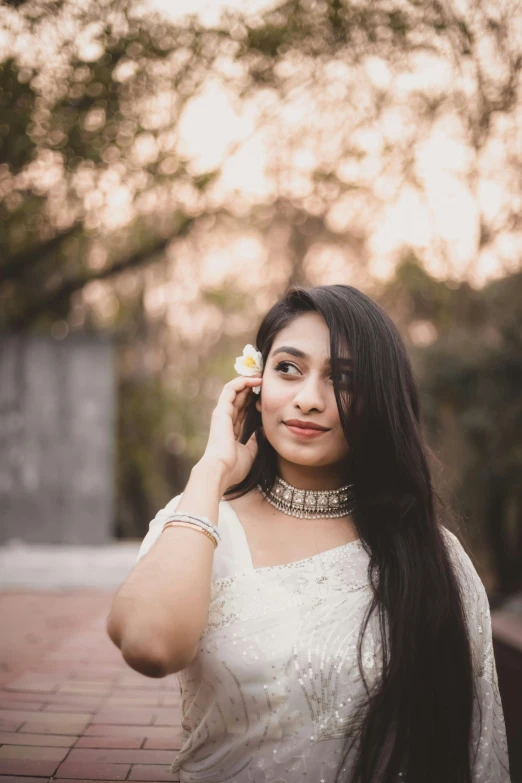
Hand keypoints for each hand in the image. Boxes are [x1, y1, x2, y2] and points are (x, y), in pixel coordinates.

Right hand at [199, 375, 261, 489]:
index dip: (253, 400)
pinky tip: (255, 379)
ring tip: (260, 375)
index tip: (267, 394)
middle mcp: (226, 420)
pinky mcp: (221, 410)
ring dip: (246, 381)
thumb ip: (254, 441)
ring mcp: (222, 414)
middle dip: (251, 388)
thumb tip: (261, 433)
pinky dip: (241, 382)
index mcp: (231, 429)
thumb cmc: (234, 466)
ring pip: (234, 391)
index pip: (242, 409)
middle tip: (265, 379)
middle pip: (239, 398)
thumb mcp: (250, 453)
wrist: (222, 470)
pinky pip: (230, 390)